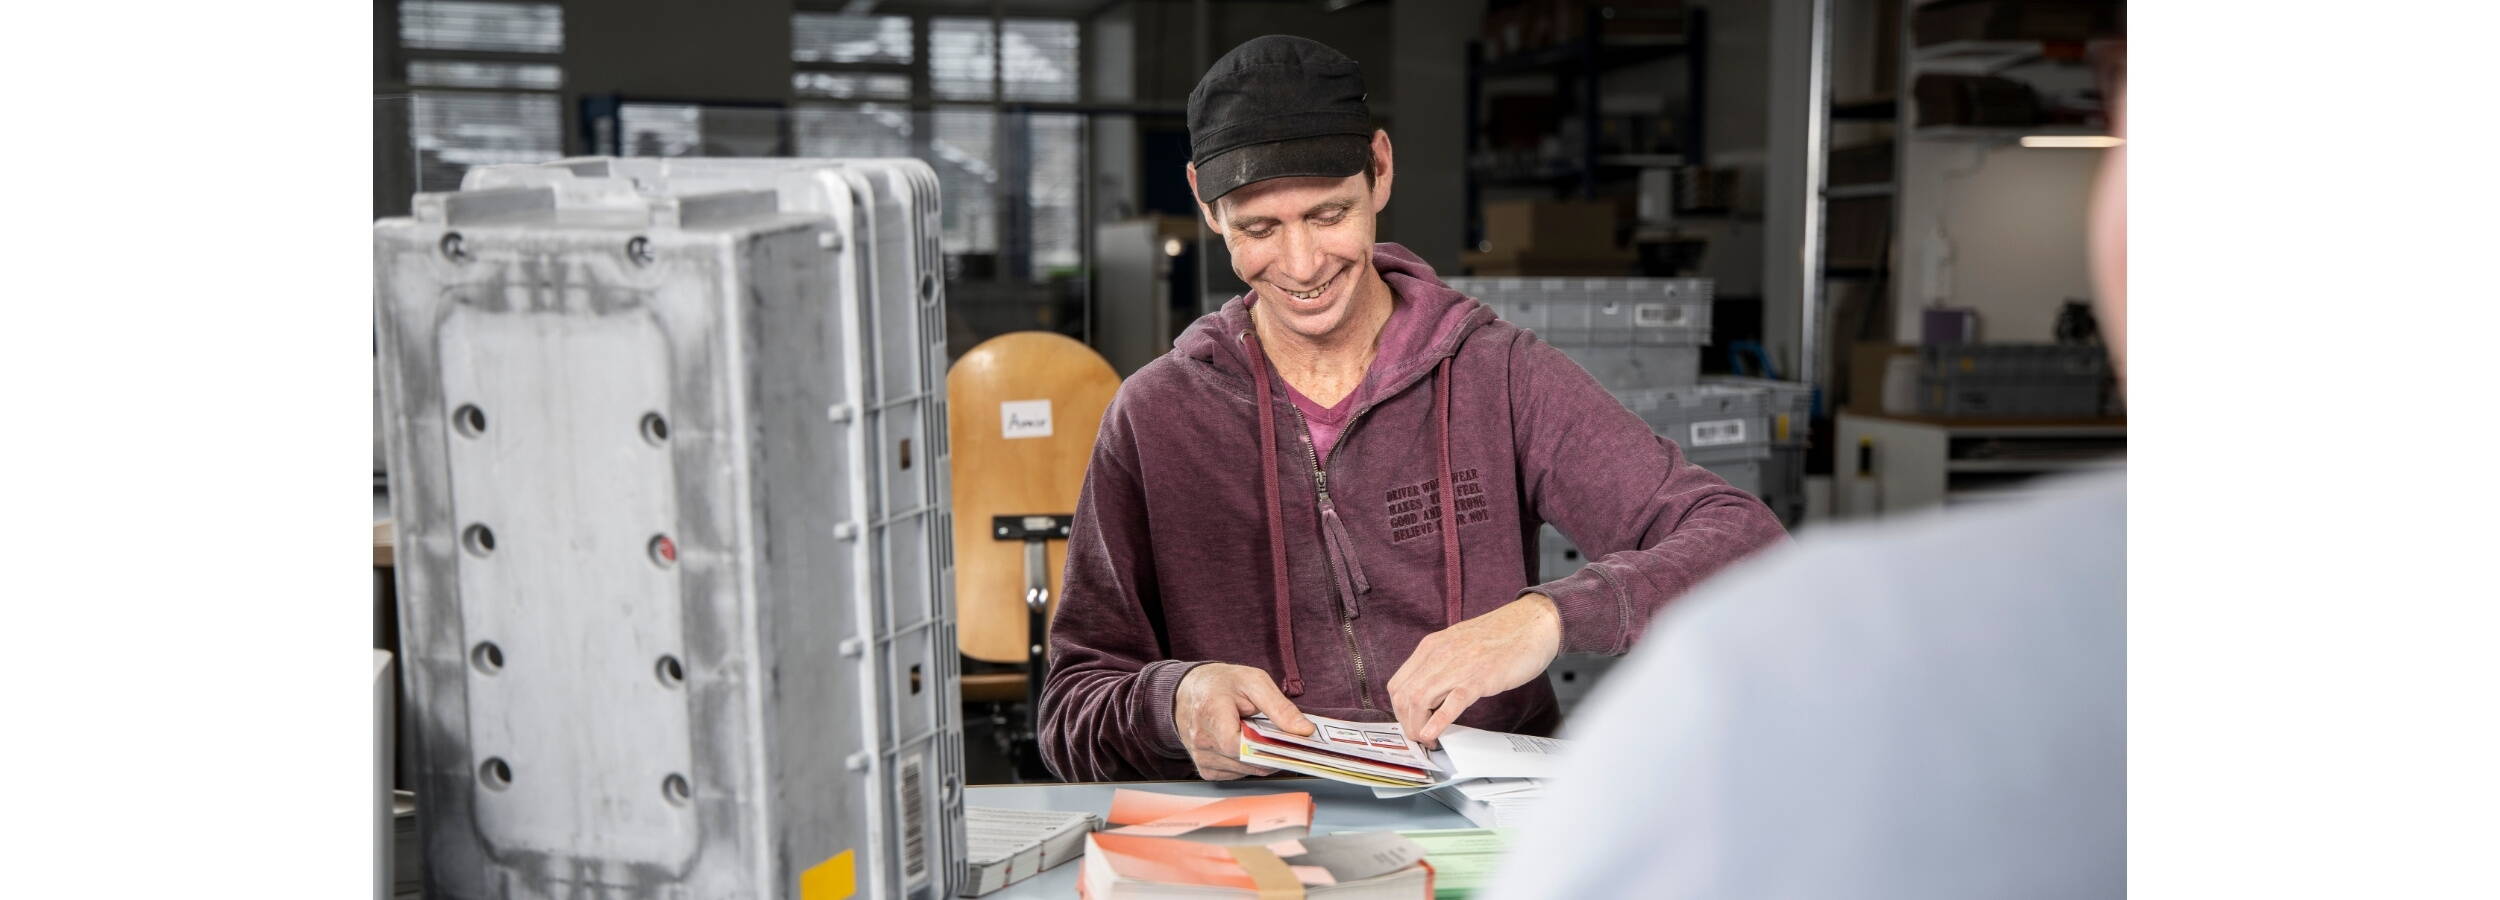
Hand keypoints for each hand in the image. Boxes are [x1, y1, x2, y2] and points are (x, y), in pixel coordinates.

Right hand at [1173, 663, 1314, 779]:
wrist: (1191, 690)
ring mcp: (1200, 756)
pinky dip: (1248, 764)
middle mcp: (1201, 739)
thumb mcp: (1255, 682)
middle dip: (1271, 753)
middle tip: (1287, 741)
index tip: (1291, 745)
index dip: (1269, 749)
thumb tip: (1305, 730)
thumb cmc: (1222, 684)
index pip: (1241, 746)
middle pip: (1246, 761)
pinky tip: (1248, 746)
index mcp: (1210, 713)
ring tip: (1263, 738)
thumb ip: (1280, 708)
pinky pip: (1235, 774)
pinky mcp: (1204, 768)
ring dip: (1260, 759)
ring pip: (1244, 771)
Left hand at [1386, 594, 1562, 747]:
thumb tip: (1429, 692)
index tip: (1410, 723)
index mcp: (1431, 646)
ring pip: (1419, 700)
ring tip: (1428, 740)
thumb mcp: (1458, 645)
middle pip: (1403, 696)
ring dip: (1418, 727)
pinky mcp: (1479, 678)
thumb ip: (1441, 664)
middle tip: (1418, 737)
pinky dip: (1437, 723)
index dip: (1399, 710)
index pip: (1398, 684)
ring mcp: (1458, 666)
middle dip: (1406, 724)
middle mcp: (1438, 654)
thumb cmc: (1501, 636)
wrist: (1532, 623)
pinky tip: (1435, 735)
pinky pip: (1451, 703)